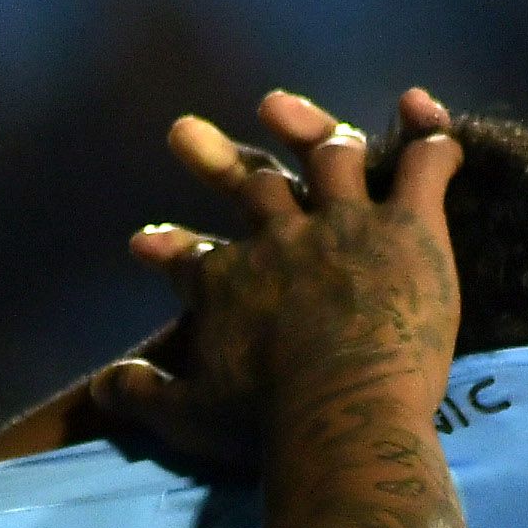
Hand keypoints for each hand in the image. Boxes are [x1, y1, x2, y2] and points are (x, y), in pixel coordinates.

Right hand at [80, 86, 461, 475]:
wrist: (341, 413)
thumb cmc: (264, 421)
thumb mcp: (187, 416)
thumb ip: (144, 395)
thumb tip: (102, 387)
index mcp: (228, 281)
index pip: (190, 256)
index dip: (168, 246)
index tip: (146, 241)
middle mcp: (281, 236)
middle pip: (250, 183)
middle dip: (217, 159)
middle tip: (183, 131)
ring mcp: (347, 223)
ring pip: (331, 156)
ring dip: (314, 130)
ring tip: (287, 112)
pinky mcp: (409, 226)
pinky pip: (421, 163)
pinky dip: (425, 132)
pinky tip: (417, 106)